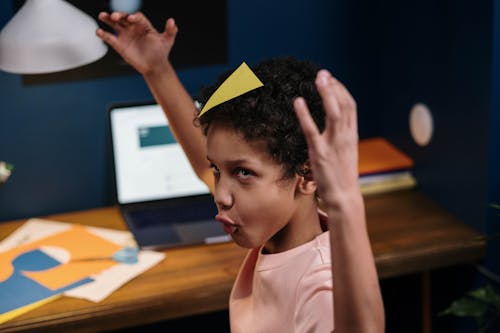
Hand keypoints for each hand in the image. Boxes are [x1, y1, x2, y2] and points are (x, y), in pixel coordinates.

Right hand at [96, 12, 177, 74]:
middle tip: (114, 16)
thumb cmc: (161, 52)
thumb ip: (170, 31)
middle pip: (124, 17)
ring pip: (114, 24)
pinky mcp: (119, 44)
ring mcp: (125, 35)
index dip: (134, 17)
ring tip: (102, 15)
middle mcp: (133, 28)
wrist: (154, 66)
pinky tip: (98, 31)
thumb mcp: (167, 41)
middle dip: (119, 15)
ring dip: (108, 19)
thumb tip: (172, 21)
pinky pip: (109, 37)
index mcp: (144, 25)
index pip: (137, 17)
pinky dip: (103, 34)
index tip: (132, 19)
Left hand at [293, 70, 359, 205]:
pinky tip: (298, 102)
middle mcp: (345, 137)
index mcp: (352, 135)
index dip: (341, 90)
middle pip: (343, 105)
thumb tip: (334, 126)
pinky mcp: (319, 154)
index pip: (351, 107)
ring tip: (318, 79)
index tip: (332, 79)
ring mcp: (333, 144)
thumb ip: (341, 137)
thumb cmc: (342, 176)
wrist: (344, 197)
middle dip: (334, 87)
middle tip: (323, 73)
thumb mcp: (345, 153)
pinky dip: (305, 115)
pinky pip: (311, 130)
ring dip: (326, 94)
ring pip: (333, 113)